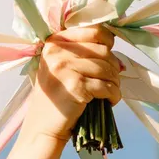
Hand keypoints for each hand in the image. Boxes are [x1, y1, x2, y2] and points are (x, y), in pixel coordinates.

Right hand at [24, 26, 121, 143]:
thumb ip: (80, 54)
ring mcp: (66, 68)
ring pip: (107, 68)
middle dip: (113, 67)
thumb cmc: (56, 100)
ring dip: (115, 82)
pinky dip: (113, 94)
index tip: (110, 55)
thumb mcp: (60, 68)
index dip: (108, 41)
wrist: (42, 128)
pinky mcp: (76, 86)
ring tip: (111, 92)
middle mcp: (58, 52)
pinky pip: (106, 86)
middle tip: (112, 81)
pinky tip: (110, 101)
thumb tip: (115, 54)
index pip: (93, 31)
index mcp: (55, 42)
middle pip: (103, 51)